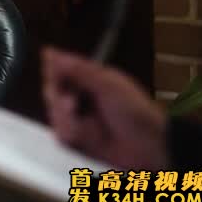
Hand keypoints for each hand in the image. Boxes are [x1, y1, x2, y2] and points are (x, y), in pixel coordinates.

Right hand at [42, 46, 167, 170]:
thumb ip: (79, 70)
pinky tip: (88, 138)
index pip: (58, 70)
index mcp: (89, 79)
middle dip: (59, 102)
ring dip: (68, 122)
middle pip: (51, 93)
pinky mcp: (78, 141)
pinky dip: (72, 137)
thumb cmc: (135, 112)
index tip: (55, 80)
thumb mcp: (109, 85)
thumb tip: (50, 52)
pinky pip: (61, 137)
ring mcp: (79, 119)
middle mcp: (81, 97)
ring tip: (89, 128)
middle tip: (72, 106)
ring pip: (54, 116)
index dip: (52, 74)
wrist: (151, 149)